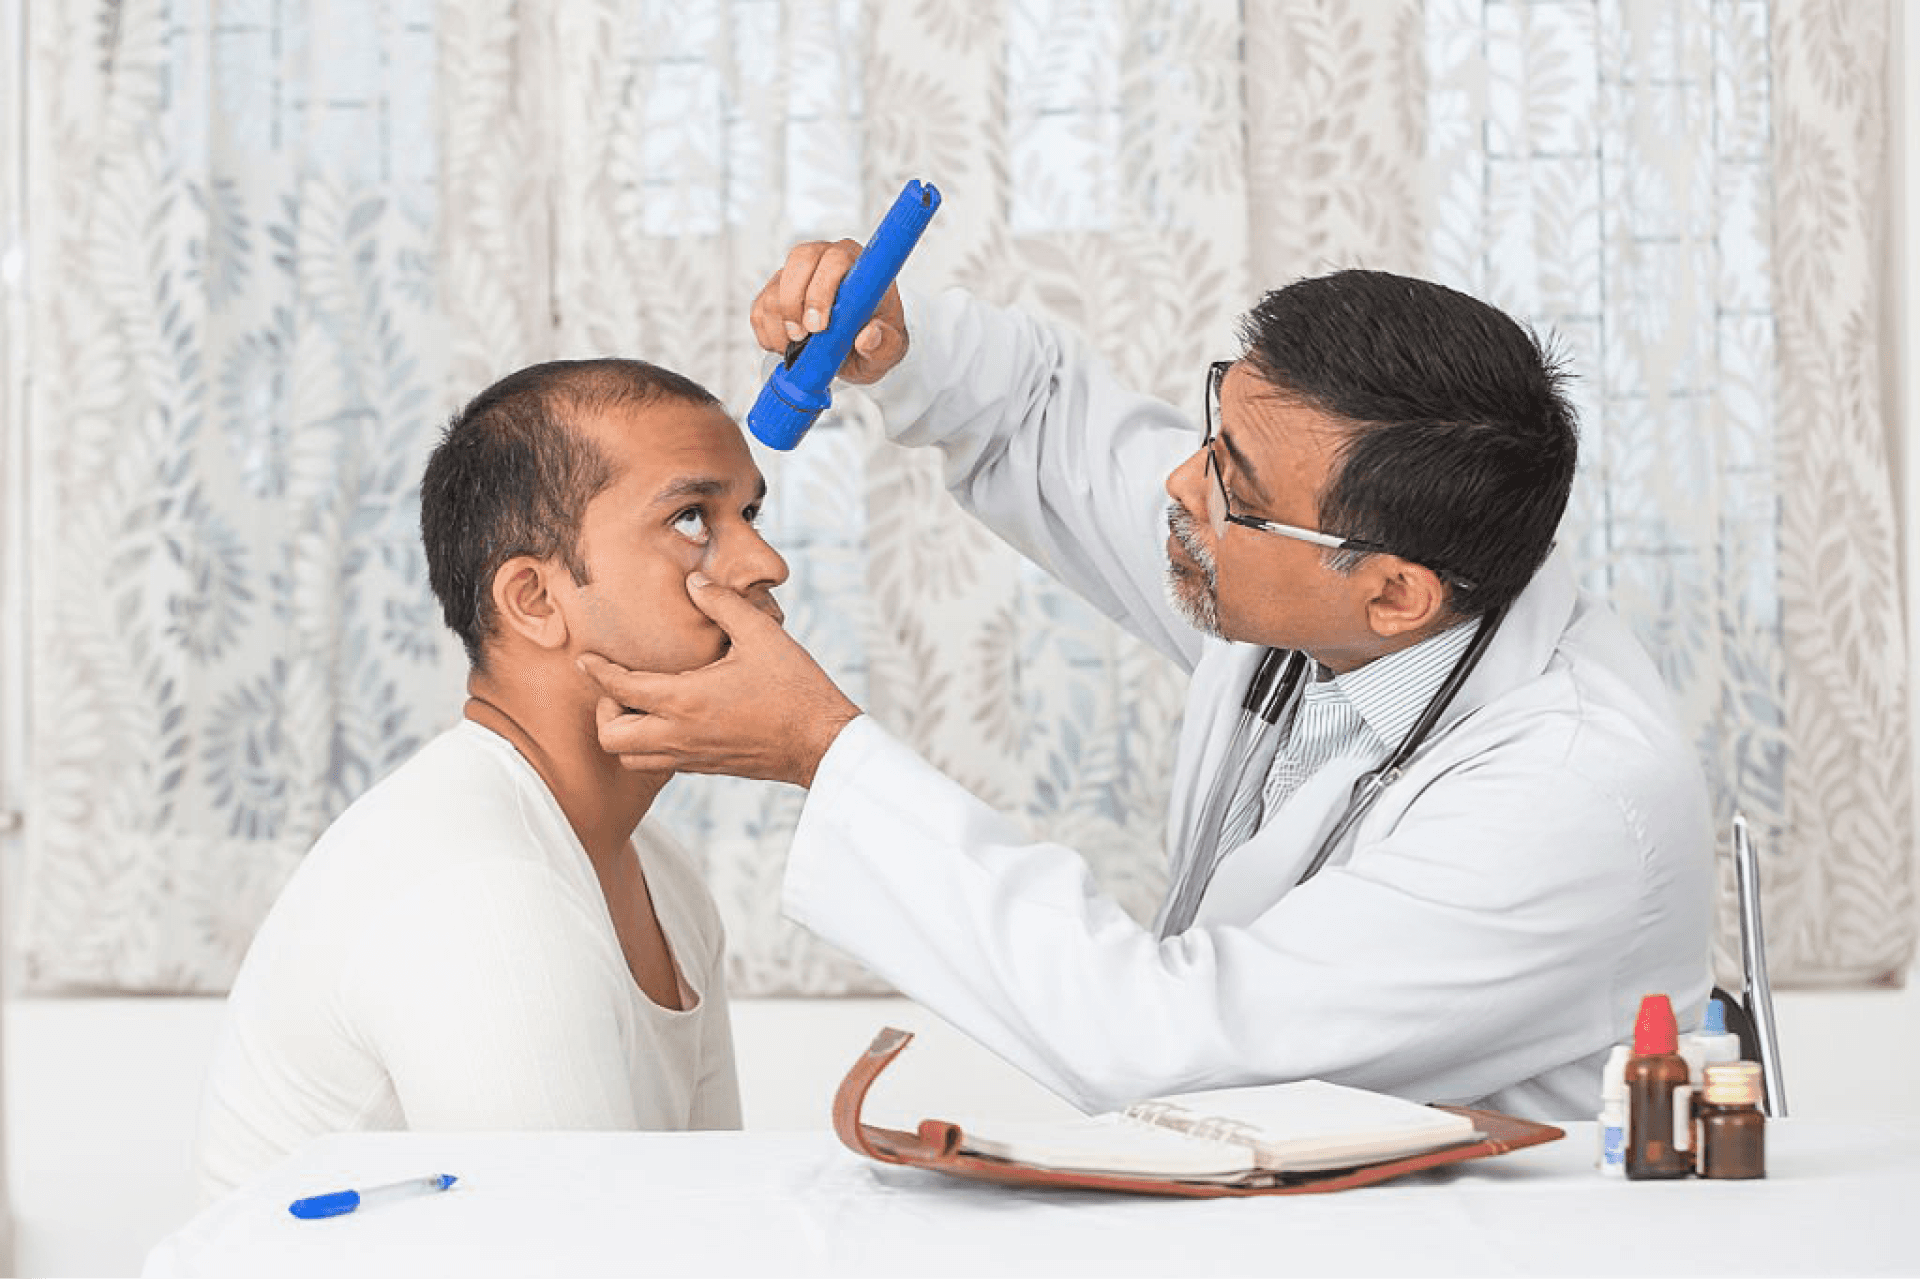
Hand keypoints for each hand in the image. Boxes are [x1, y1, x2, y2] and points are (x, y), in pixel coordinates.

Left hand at [578, 573, 861, 787]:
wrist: (821, 742)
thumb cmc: (795, 688)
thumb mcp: (761, 634)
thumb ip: (722, 603)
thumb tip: (695, 580)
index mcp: (686, 700)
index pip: (620, 689)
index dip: (596, 671)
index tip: (587, 658)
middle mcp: (681, 734)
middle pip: (611, 738)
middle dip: (605, 711)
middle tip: (622, 686)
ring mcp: (692, 756)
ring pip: (630, 758)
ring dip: (625, 732)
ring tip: (642, 704)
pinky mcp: (706, 767)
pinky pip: (658, 763)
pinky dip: (649, 744)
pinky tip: (671, 716)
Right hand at [749, 239, 908, 384]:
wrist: (856, 348)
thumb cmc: (874, 339)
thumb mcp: (889, 350)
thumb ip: (885, 345)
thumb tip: (869, 336)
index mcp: (858, 264)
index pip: (835, 259)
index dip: (821, 290)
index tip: (819, 327)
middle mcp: (825, 259)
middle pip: (799, 262)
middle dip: (794, 305)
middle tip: (801, 338)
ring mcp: (797, 273)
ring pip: (775, 288)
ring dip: (780, 325)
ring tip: (798, 347)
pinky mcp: (776, 291)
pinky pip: (759, 307)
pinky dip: (767, 333)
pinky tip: (786, 346)